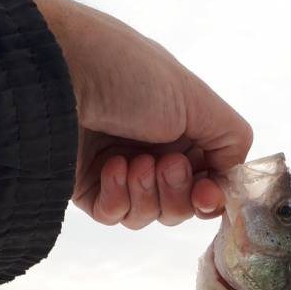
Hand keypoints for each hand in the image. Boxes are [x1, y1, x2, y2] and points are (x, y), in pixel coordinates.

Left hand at [12, 0, 252, 228]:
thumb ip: (231, 139)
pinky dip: (118, 197)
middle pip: (181, 205)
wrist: (57, 75)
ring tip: (133, 162)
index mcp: (179, 125)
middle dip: (177, 192)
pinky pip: (115, 216)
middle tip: (165, 164)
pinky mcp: (87, 189)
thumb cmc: (126, 73)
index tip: (207, 196)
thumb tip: (233, 175)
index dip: (210, 195)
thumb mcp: (197, 99)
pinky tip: (109, 168)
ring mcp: (118, 170)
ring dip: (147, 193)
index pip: (207, 178)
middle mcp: (150, 148)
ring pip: (150, 216)